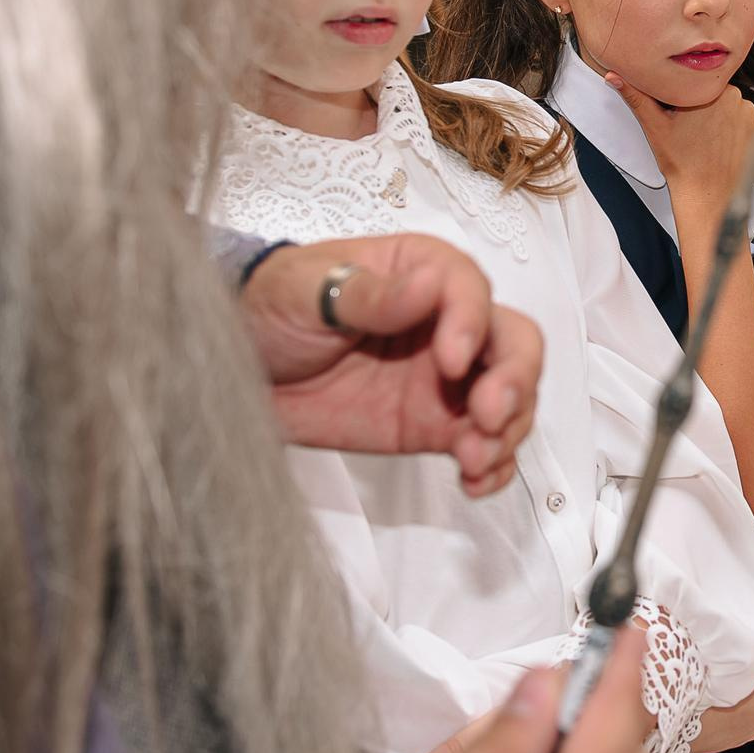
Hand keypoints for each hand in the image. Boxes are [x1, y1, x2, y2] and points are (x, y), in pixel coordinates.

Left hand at [241, 236, 540, 496]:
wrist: (239, 367)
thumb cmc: (272, 307)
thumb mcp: (306, 291)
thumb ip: (369, 295)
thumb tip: (428, 285)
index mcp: (423, 272)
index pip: (471, 290)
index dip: (471, 325)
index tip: (450, 361)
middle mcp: (448, 323)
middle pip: (513, 343)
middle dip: (513, 381)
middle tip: (488, 415)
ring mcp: (446, 378)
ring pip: (510, 398)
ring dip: (507, 431)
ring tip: (474, 459)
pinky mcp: (434, 424)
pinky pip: (484, 444)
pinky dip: (493, 466)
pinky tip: (476, 480)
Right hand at [603, 70, 753, 209]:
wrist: (707, 195)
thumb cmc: (681, 163)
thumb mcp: (654, 127)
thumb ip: (636, 97)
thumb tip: (614, 76)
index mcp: (711, 90)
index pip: (699, 82)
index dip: (687, 98)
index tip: (681, 114)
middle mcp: (737, 98)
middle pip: (715, 93)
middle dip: (704, 105)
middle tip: (690, 128)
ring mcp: (751, 115)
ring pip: (731, 106)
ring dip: (721, 116)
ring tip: (705, 138)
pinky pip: (745, 121)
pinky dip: (734, 129)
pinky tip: (720, 144)